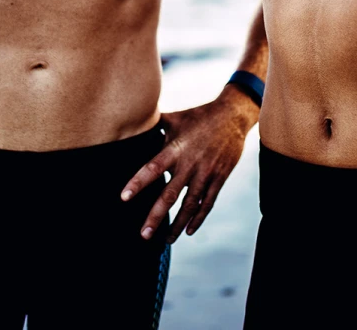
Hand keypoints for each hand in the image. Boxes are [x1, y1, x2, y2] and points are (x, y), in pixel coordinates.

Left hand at [120, 85, 256, 242]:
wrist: (233, 116)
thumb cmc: (199, 116)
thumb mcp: (175, 118)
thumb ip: (154, 125)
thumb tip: (132, 123)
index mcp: (176, 148)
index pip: (153, 168)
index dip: (138, 183)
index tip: (124, 198)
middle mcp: (190, 164)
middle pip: (170, 194)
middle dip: (156, 216)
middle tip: (144, 234)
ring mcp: (206, 173)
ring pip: (190, 205)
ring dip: (178, 224)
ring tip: (166, 240)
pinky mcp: (219, 178)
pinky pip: (208, 203)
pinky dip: (198, 218)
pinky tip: (189, 231)